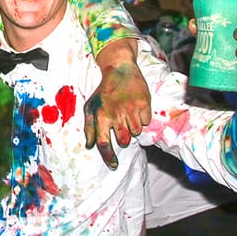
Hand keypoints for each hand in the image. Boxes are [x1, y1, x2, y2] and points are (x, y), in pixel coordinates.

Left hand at [84, 39, 150, 169]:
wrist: (119, 70)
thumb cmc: (104, 92)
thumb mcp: (90, 107)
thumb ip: (90, 127)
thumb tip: (90, 145)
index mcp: (100, 115)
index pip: (103, 143)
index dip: (108, 157)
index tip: (113, 165)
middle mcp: (115, 113)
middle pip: (123, 141)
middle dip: (124, 138)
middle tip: (122, 126)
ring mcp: (131, 109)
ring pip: (137, 133)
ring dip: (133, 127)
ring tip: (128, 114)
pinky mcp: (144, 103)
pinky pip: (146, 122)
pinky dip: (142, 117)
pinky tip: (136, 107)